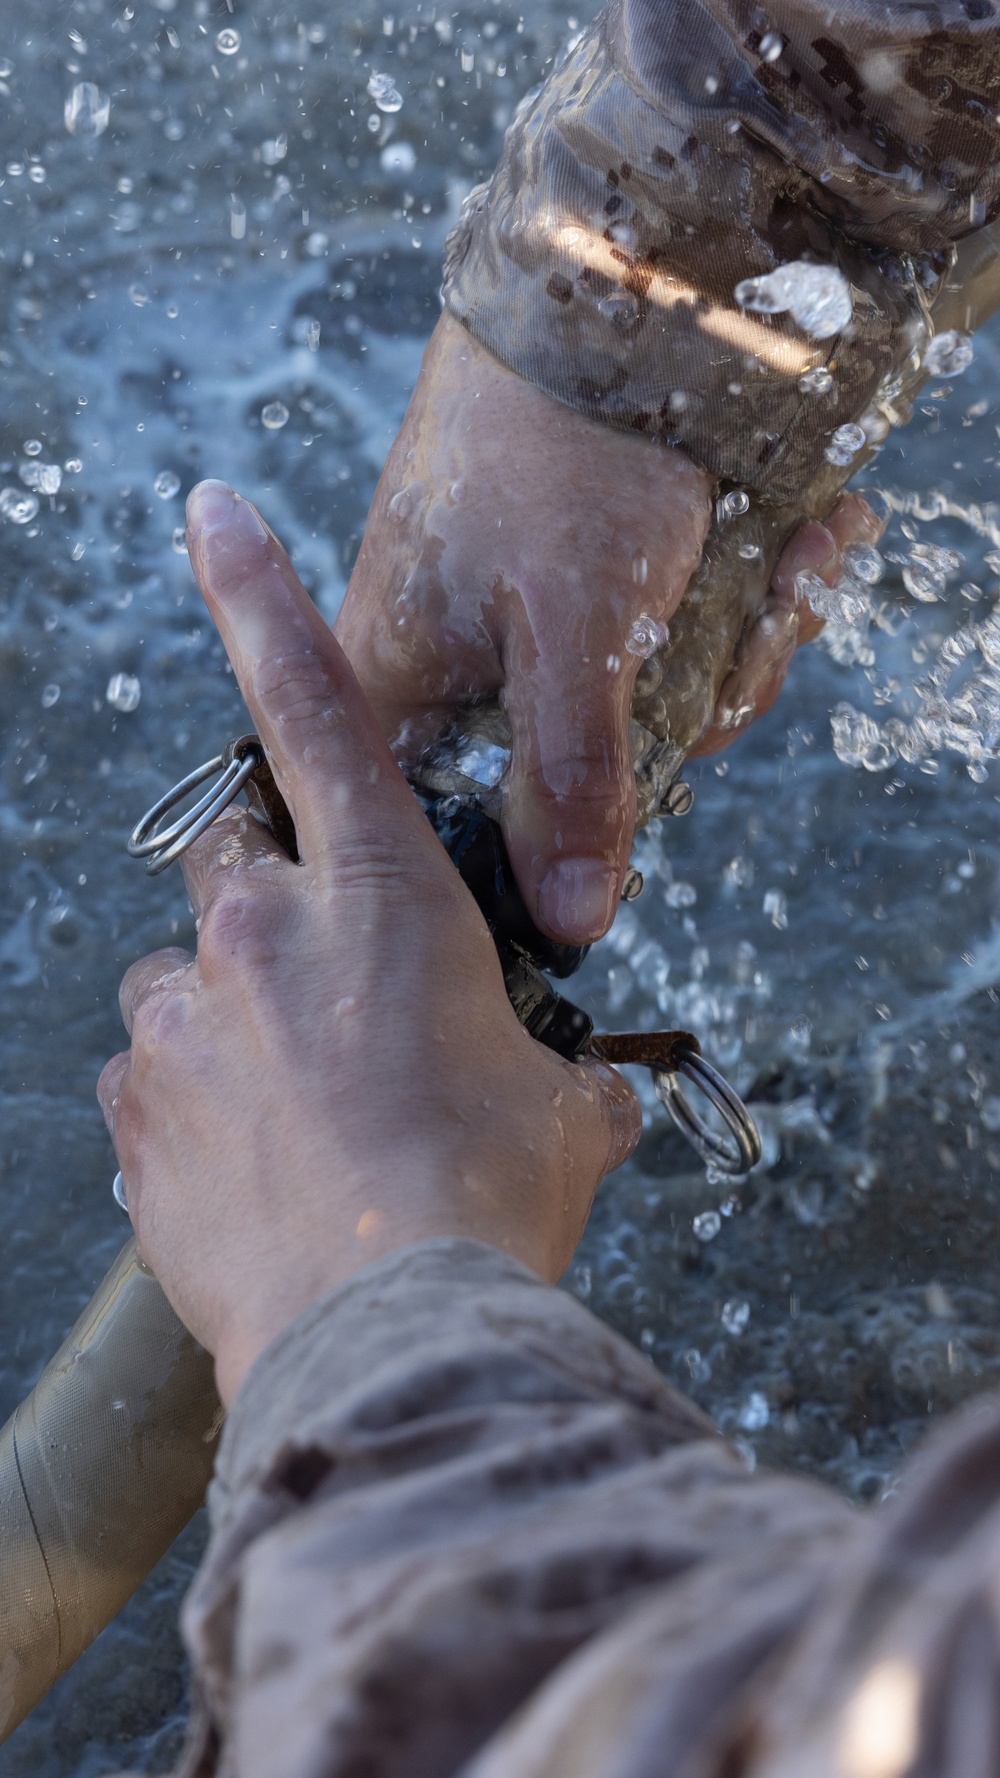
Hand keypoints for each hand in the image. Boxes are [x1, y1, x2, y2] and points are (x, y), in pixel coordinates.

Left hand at [97, 482, 638, 1406]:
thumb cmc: (488, 1203)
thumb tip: (596, 1102)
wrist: (387, 1332)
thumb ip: (566, 1083)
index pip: (315, 706)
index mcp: (379, 898)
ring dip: (225, 1009)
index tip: (211, 510)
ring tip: (291, 1102)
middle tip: (314, 971)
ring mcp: (182, 1021)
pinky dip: (189, 1099)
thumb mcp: (561, 1120)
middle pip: (225, 849)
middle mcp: (260, 933)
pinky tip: (250, 1167)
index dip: (260, 595)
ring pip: (180, 971)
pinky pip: (147, 1074)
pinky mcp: (133, 1116)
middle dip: (262, 885)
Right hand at [336, 313, 881, 941]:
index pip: (445, 832)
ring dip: (745, 641)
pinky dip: (754, 594)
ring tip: (793, 553)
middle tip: (744, 634)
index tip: (626, 812)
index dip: (544, 847)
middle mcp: (459, 666)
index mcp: (399, 687)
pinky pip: (684, 637)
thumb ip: (571, 785)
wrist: (622, 281)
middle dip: (691, 708)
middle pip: (582, 778)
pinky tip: (799, 535)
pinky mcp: (602, 583)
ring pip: (652, 709)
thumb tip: (571, 923)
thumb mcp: (574, 633)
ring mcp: (535, 623)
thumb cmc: (558, 451)